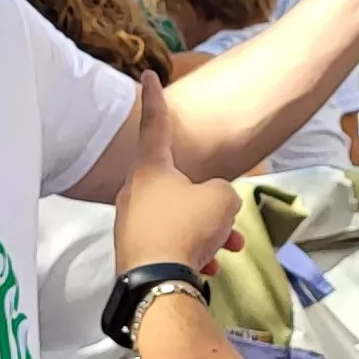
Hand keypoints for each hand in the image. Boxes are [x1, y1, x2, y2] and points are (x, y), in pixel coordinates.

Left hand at [111, 74, 242, 276]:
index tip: (147, 75)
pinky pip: (169, 244)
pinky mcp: (133, 253)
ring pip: (177, 218)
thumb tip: (212, 202)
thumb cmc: (186, 227)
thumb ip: (220, 191)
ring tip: (227, 247)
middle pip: (176, 185)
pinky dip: (190, 251)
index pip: (156, 125)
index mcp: (150, 169)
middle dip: (207, 201)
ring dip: (206, 231)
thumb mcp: (220, 198)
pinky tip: (207, 267)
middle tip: (227, 216)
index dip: (156, 99)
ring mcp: (131, 224)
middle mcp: (134, 192)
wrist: (157, 283)